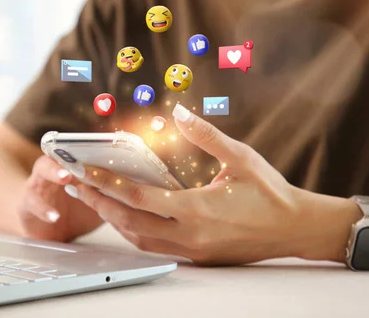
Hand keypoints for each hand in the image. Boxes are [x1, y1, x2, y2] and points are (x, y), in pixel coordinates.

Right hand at [17, 155, 103, 241]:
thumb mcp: (95, 200)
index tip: (101, 147)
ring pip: (40, 174)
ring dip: (54, 174)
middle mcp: (52, 172)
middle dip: (70, 155)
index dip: (87, 148)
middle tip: (83, 156)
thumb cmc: (74, 211)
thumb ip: (110, 190)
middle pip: (56, 156)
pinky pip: (31, 204)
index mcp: (70, 168)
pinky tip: (54, 216)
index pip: (76, 152)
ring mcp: (37, 187)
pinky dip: (43, 210)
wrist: (47, 231)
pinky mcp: (26, 207)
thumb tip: (142, 186)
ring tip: (67, 179)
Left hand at [62, 104, 359, 264]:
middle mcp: (189, 235)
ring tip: (92, 196)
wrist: (297, 229)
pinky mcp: (198, 256)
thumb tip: (180, 111)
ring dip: (111, 217)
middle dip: (96, 201)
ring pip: (137, 238)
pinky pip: (153, 246)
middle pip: (128, 221)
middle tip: (71, 182)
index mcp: (197, 210)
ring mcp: (192, 250)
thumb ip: (206, 135)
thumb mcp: (241, 157)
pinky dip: (132, 230)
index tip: (84, 169)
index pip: (138, 197)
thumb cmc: (271, 192)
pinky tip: (124, 216)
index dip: (107, 182)